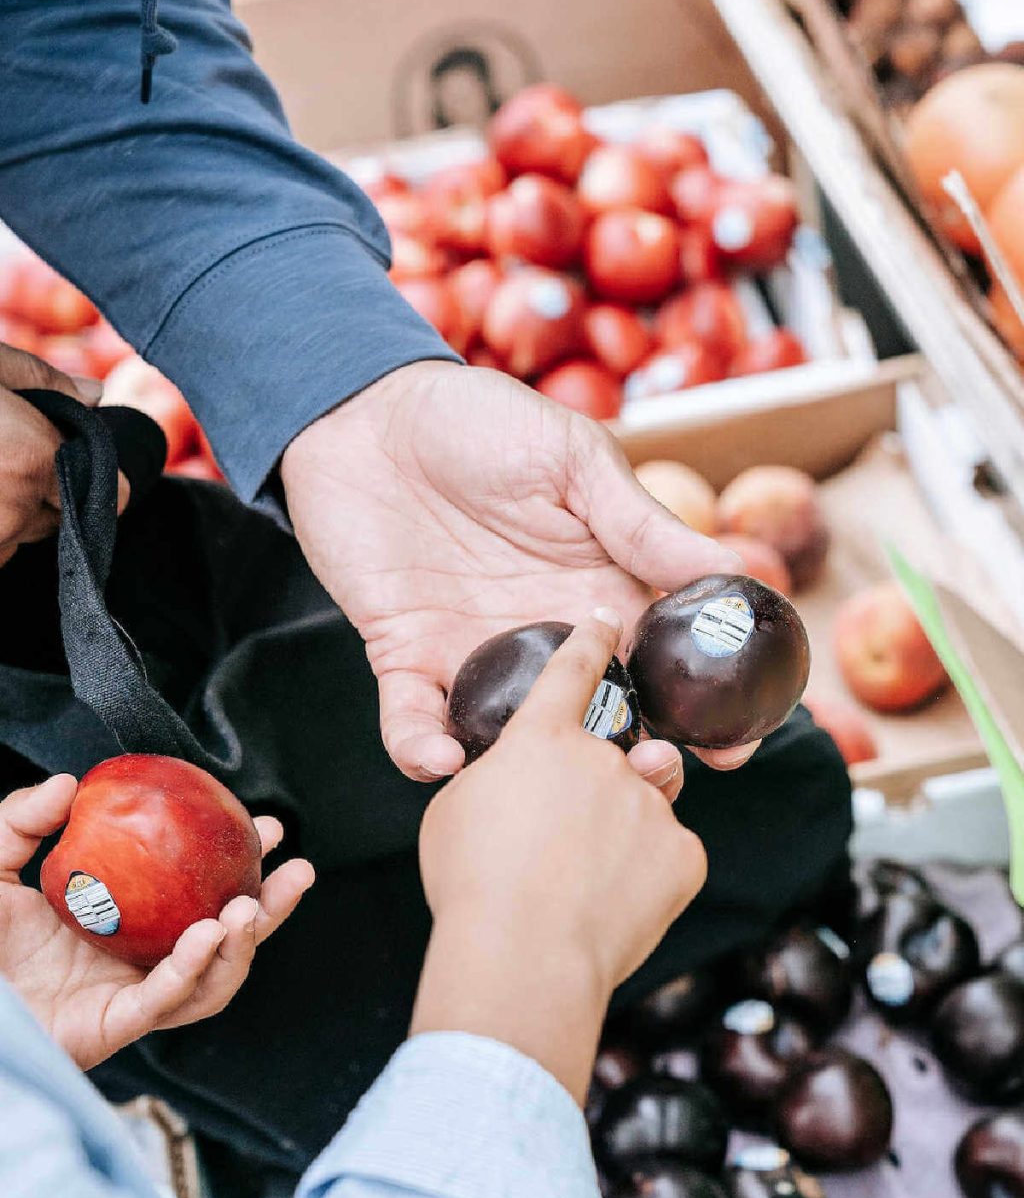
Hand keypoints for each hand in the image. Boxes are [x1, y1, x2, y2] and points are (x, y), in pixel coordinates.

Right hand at [0, 340, 123, 569]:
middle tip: (13, 453)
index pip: (111, 495)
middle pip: (67, 515)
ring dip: (17, 512)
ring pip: (28, 535)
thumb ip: (43, 380)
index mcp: (32, 462)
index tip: (83, 462)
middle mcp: (16, 512)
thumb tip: (97, 393)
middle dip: (51, 489)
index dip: (102, 478)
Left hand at [0, 774, 314, 1069]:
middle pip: (224, 941)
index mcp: (128, 924)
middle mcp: (138, 962)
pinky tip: (208, 936)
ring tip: (251, 908)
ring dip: (242, 946)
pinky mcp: (112, 1028)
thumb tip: (73, 784)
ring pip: (210, 980)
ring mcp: (130, 998)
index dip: (239, 864)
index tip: (264, 827)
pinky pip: (165, 1002)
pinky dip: (192, 971)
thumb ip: (24, 819)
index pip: (199, 894)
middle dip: (270, 910)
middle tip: (296, 870)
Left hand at [281, 361, 753, 782]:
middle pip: (598, 718)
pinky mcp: (405, 658)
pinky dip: (423, 748)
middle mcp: (545, 634)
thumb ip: (643, 525)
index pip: (663, 661)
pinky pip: (415, 721)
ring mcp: (476, 653)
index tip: (735, 744)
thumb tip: (737, 570)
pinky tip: (441, 757)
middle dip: (626, 760)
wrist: (367, 412)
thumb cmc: (480, 421)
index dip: (702, 707)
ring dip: (529, 770)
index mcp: (600, 588)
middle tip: (647, 786)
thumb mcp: (574, 462)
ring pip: (513, 737)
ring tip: (546, 783)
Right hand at [412, 608, 705, 1102]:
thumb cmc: (471, 882)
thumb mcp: (455, 813)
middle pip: (615, 753)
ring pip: (647, 802)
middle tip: (568, 834)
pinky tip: (611, 907)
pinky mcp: (684, 855)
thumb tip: (512, 782)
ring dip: (625, 826)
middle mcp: (603, 757)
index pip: (571, 670)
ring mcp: (649, 802)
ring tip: (587, 877)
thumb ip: (494, 779)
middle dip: (602, 783)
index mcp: (541, 738)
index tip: (606, 619)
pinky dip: (647, 877)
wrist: (523, 959)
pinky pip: (670, 855)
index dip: (590, 642)